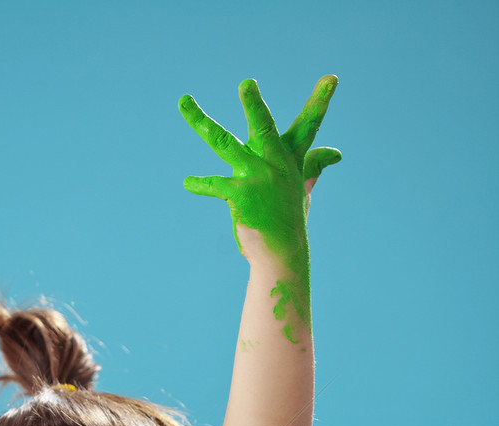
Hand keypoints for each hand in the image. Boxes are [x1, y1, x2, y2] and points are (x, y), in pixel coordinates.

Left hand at [179, 76, 339, 265]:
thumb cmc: (289, 219)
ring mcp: (256, 178)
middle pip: (263, 127)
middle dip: (254, 106)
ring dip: (203, 123)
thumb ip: (313, 166)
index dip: (320, 102)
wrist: (281, 253)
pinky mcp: (240, 194)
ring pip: (224, 143)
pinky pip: (214, 184)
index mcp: (291, 158)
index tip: (332, 77)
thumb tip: (335, 154)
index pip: (308, 127)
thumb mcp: (303, 188)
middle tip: (246, 84)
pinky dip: (199, 184)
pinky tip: (187, 183)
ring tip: (184, 102)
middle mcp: (274, 163)